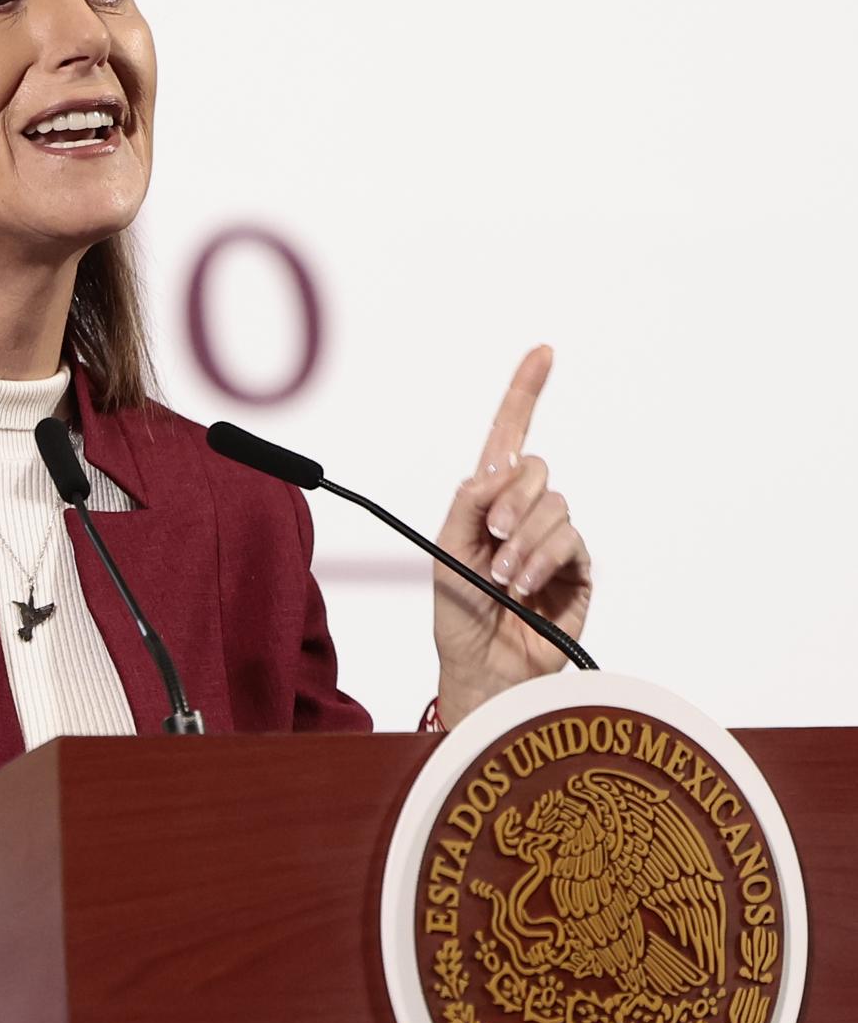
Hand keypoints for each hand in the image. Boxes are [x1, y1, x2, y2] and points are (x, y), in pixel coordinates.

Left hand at [432, 345, 591, 726]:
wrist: (484, 670)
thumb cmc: (458, 617)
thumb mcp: (445, 552)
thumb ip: (466, 503)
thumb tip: (495, 470)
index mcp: (487, 503)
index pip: (509, 438)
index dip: (525, 394)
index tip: (542, 352)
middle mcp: (523, 513)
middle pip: (534, 469)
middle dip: (511, 499)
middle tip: (491, 538)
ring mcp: (553, 540)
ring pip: (554, 504)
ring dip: (524, 540)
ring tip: (504, 578)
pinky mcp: (578, 569)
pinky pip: (571, 540)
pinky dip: (544, 558)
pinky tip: (526, 584)